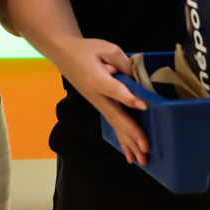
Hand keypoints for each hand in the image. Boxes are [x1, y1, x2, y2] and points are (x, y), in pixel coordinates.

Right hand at [55, 37, 149, 165]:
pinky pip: (113, 125)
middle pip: (116, 116)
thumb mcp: (106, 49)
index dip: (129, 97)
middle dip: (132, 133)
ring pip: (115, 125)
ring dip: (129, 143)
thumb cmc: (86, 50)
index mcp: (97, 79)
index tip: (143, 105)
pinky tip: (130, 154)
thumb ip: (123, 63)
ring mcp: (97, 103)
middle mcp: (97, 96)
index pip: (115, 89)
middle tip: (146, 148)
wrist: (64, 55)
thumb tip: (138, 80)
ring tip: (141, 160)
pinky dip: (122, 140)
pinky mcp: (100, 106)